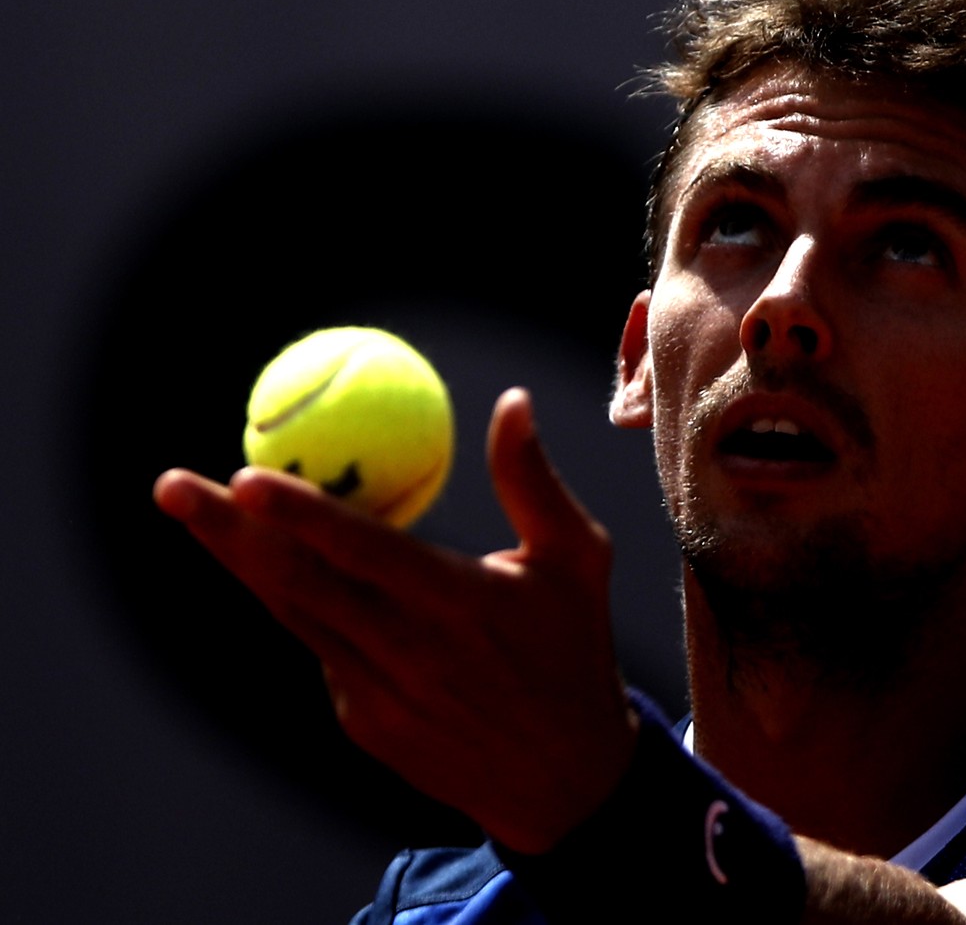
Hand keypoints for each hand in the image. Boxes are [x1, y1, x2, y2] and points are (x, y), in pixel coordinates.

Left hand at [153, 388, 638, 852]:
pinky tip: (304, 576)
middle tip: (172, 485)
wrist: (564, 780)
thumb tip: (511, 402)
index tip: (246, 473)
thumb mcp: (576, 559)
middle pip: (298, 584)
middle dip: (227, 532)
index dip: (300, 513)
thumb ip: (532, 482)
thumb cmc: (573, 650)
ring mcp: (379, 695)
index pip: (364, 551)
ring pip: (294, 616)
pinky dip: (305, 608)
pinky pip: (324, 652)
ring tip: (198, 510)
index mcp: (461, 603)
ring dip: (242, 562)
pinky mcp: (364, 724)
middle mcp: (410, 651)